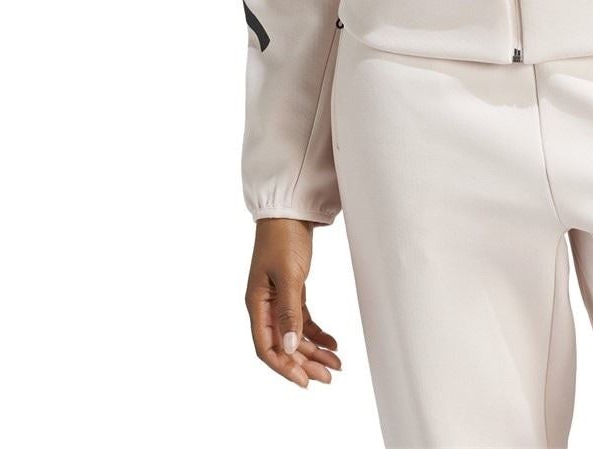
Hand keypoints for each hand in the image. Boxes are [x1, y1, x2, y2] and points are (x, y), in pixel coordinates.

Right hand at [245, 217, 342, 387]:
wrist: (290, 210)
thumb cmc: (283, 238)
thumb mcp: (288, 275)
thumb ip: (289, 311)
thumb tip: (289, 348)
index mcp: (256, 304)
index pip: (266, 347)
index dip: (283, 367)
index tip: (304, 381)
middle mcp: (265, 306)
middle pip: (283, 345)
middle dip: (305, 363)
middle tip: (328, 376)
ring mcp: (278, 299)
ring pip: (294, 335)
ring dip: (313, 351)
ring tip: (335, 363)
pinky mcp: (291, 291)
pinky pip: (302, 320)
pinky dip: (316, 333)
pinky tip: (331, 343)